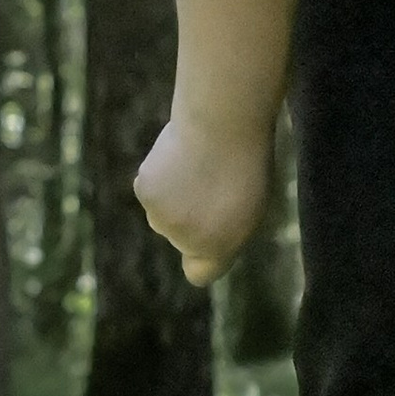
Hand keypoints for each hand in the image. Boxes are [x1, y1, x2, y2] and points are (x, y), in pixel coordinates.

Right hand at [134, 114, 271, 286]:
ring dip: (174, 194)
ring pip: (162, 212)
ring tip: (197, 166)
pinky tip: (177, 156)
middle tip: (211, 182)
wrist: (224, 123)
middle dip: (190, 216)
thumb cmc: (245, 161)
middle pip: (180, 236)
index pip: (200, 272)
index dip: (202, 257)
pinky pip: (150, 190)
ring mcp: (163, 221)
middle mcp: (189, 242)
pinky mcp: (145, 195)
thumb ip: (221, 229)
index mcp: (220, 249)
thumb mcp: (249, 205)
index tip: (207, 237)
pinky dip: (160, 174)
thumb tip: (199, 234)